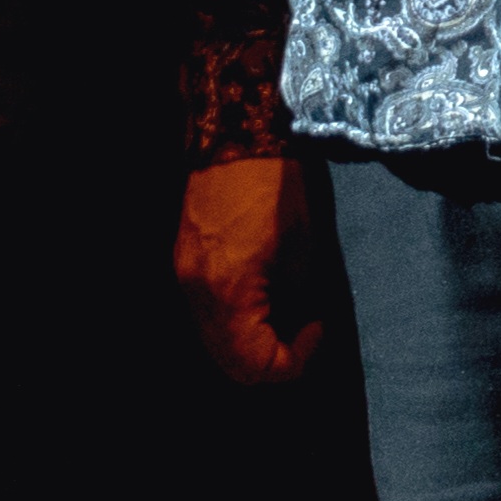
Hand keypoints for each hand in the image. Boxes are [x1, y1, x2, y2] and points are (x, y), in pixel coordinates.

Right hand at [176, 154, 324, 383]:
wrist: (234, 134)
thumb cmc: (277, 189)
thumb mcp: (304, 251)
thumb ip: (297, 301)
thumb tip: (296, 326)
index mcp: (229, 291)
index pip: (258, 365)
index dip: (295, 361)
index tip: (316, 329)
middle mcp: (198, 291)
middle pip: (229, 364)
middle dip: (270, 363)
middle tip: (300, 337)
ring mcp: (184, 276)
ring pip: (214, 342)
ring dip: (249, 345)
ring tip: (282, 318)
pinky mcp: (183, 260)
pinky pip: (205, 314)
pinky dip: (233, 323)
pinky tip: (259, 298)